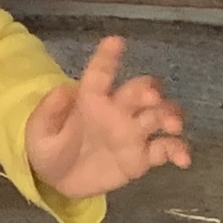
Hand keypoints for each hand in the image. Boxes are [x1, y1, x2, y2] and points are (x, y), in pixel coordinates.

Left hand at [22, 35, 189, 197]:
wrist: (59, 182)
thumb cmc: (49, 149)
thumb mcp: (38, 133)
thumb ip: (48, 113)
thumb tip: (62, 89)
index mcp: (91, 99)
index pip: (101, 73)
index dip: (108, 57)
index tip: (116, 41)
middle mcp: (118, 110)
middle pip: (141, 90)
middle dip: (150, 90)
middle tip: (152, 100)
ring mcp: (134, 131)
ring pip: (161, 114)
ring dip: (170, 115)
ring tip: (172, 125)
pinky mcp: (143, 156)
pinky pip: (166, 148)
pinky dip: (179, 150)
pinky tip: (183, 159)